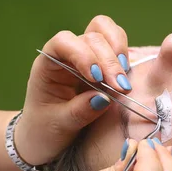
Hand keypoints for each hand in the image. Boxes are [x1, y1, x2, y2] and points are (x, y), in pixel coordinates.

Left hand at [15, 15, 132, 165]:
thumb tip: (105, 98)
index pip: (63, 42)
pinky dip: (125, 57)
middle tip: (120, 89)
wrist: (45, 138)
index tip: (96, 78)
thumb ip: (80, 111)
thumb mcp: (59, 125)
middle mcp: (67, 54)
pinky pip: (116, 47)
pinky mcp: (102, 65)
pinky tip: (126, 79)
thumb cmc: (44, 129)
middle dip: (108, 61)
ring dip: (119, 52)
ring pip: (106, 32)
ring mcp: (86, 56)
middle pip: (91, 38)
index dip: (82, 54)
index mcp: (48, 64)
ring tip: (124, 81)